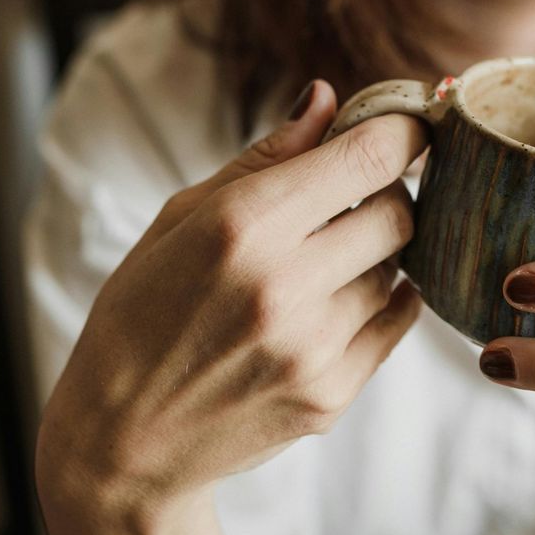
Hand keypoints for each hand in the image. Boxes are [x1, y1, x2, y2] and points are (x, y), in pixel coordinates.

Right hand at [36, 81, 425, 534]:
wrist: (125, 437)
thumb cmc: (142, 313)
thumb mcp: (180, 219)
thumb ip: (265, 157)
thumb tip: (326, 96)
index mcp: (242, 225)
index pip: (368, 158)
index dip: (403, 133)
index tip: (409, 128)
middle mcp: (284, 285)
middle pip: (400, 212)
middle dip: (388, 194)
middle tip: (356, 199)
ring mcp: (314, 347)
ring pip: (400, 269)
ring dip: (377, 254)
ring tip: (324, 262)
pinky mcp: (333, 394)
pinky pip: (398, 322)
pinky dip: (382, 300)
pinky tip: (339, 298)